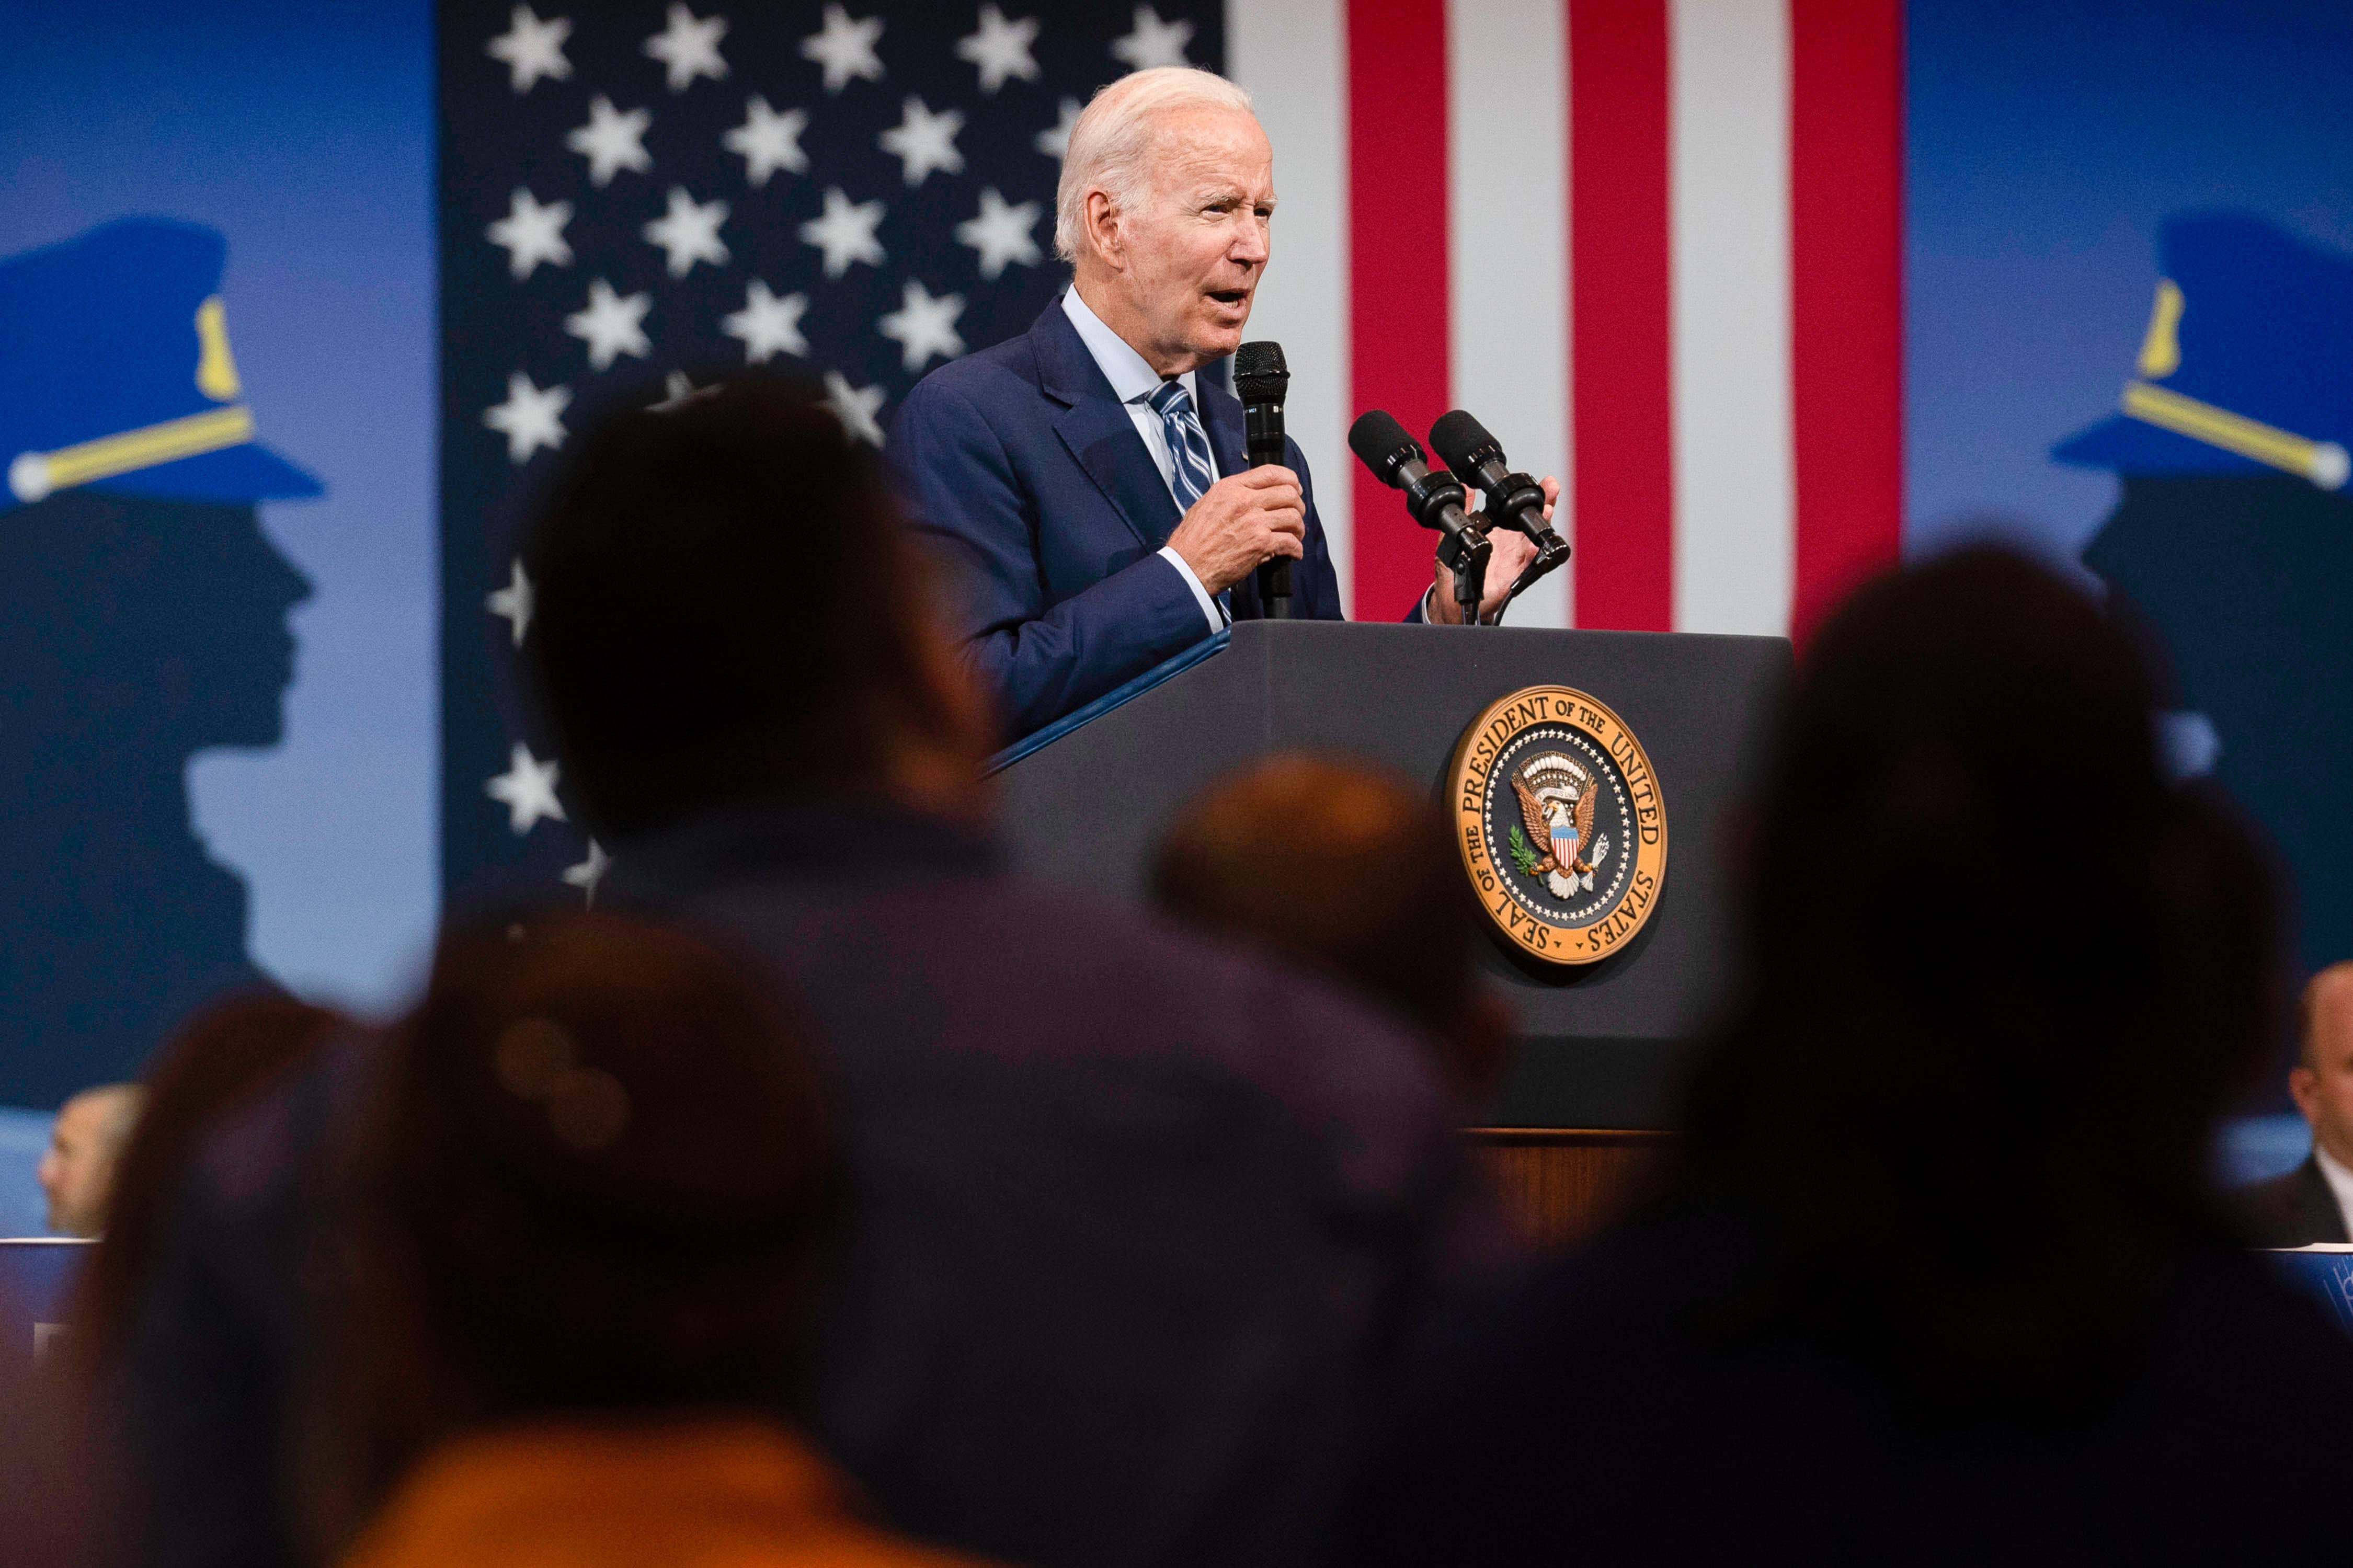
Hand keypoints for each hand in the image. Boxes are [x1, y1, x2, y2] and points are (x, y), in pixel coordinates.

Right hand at [1166, 466, 1306, 594]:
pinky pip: (1290, 542)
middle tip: (1295, 514)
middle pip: (1288, 493)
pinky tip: (1293, 553)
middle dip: (1297, 505)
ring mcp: (1254, 522)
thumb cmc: (1192, 541)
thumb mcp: (1206, 504)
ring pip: (1293, 517)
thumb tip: (1250, 496)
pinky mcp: (1261, 544)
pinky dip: (1296, 549)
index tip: (1294, 486)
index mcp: (1231, 488)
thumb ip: (1230, 496)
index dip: (1289, 478)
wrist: (1188, 566)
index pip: (1270, 472)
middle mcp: (1245, 501)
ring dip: (1298, 528)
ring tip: (1295, 536)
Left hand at [1429, 475, 1557, 622]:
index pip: (1516, 511)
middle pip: (1532, 521)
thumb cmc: (1456, 570)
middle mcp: (1510, 544)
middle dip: (1545, 503)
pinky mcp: (1512, 577)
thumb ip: (1462, 513)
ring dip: (1541, 525)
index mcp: (1498, 532)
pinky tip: (1535, 546)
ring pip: (1533, 539)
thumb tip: (1465, 488)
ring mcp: (1514, 560)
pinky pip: (1526, 567)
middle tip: (1552, 487)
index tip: (1541, 482)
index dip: (1528, 496)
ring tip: (1547, 510)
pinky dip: (1532, 557)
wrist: (1454, 599)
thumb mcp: (1454, 537)